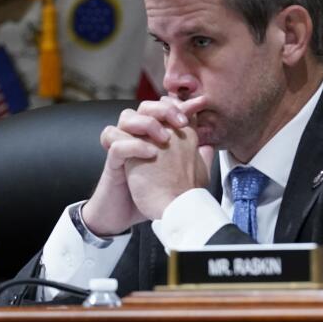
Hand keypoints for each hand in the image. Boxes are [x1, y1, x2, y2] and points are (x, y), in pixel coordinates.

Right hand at [81, 97, 206, 235]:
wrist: (129, 217)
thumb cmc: (152, 196)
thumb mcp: (179, 176)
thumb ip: (193, 159)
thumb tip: (209, 146)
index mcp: (152, 137)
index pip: (163, 108)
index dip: (179, 103)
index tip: (199, 104)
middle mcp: (137, 138)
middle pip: (143, 106)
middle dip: (162, 109)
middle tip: (180, 122)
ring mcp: (124, 148)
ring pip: (125, 117)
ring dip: (146, 123)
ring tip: (163, 139)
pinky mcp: (113, 163)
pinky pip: (116, 143)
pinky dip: (133, 145)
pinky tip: (151, 154)